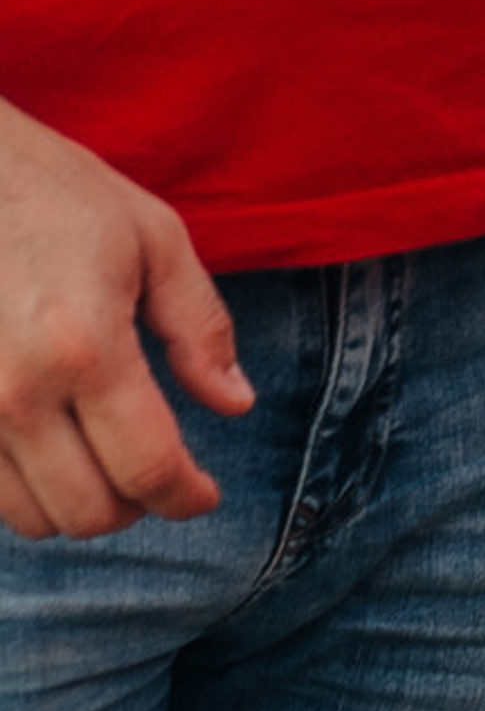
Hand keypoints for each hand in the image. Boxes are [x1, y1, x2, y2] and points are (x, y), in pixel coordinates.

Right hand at [0, 98, 251, 539]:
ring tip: (106, 463)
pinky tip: (52, 449)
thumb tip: (236, 404)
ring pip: (31, 517)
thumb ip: (199, 327)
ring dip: (79, 505)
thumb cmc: (57, 193)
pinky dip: (28, 490)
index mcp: (86, 347)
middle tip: (160, 474)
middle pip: (88, 511)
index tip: (204, 494)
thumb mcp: (153, 237)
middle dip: (139, 505)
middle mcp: (17, 393)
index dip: (185, 496)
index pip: (147, 468)